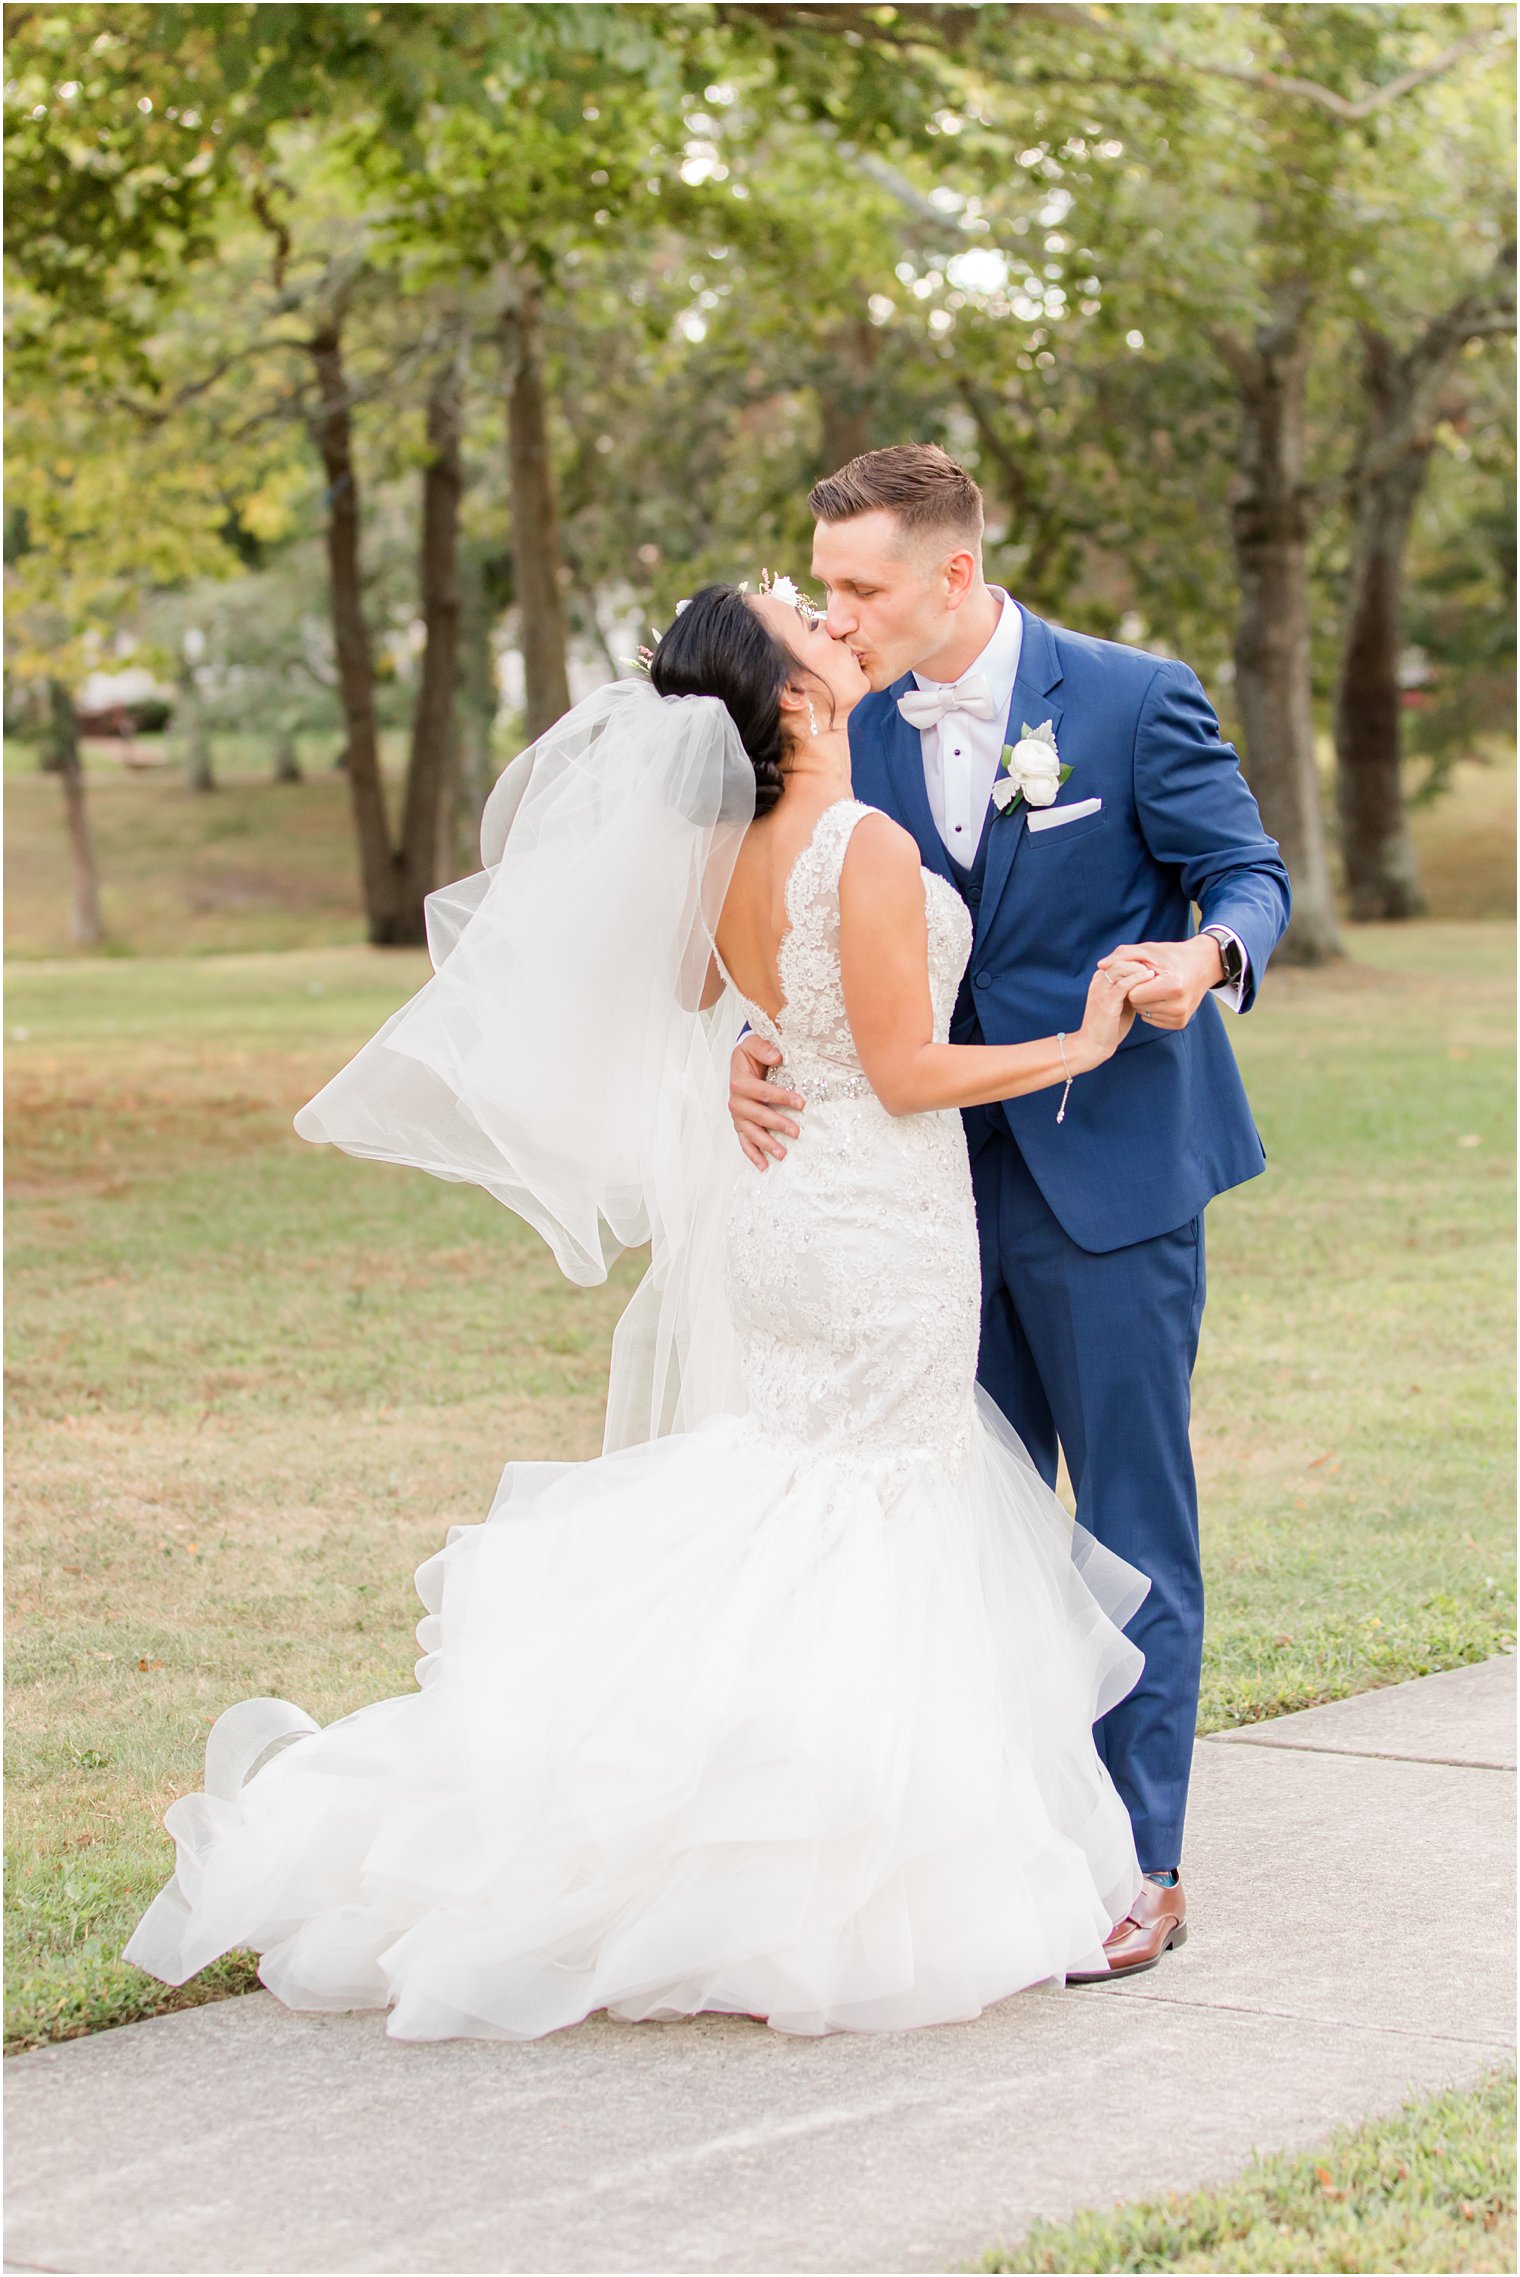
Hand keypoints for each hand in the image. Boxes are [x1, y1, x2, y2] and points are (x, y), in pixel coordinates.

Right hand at [729, 1035, 803, 1170]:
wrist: (742, 1062)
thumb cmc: (750, 1054)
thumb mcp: (753, 1043)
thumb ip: (763, 1047)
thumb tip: (776, 1056)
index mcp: (739, 1081)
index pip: (761, 1091)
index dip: (781, 1097)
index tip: (801, 1103)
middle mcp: (736, 1101)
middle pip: (756, 1115)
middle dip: (777, 1124)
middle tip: (796, 1132)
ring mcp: (738, 1116)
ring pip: (750, 1132)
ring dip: (765, 1144)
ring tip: (782, 1154)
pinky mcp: (740, 1125)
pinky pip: (744, 1142)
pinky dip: (752, 1155)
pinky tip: (764, 1166)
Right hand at [1076, 957, 1155, 1066]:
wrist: (1093, 1044)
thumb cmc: (1110, 1025)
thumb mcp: (1121, 1002)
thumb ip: (1130, 990)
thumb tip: (1149, 983)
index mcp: (1100, 979)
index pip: (1118, 959)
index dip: (1136, 959)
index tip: (1153, 963)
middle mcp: (1098, 981)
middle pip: (1119, 959)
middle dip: (1138, 959)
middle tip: (1157, 964)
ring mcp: (1101, 990)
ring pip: (1120, 967)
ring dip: (1139, 967)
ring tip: (1155, 971)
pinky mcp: (1107, 1001)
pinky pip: (1124, 984)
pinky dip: (1138, 978)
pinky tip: (1150, 978)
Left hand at [1096, 936, 1223, 1030]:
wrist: (1202, 965)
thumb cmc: (1172, 955)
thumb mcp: (1148, 950)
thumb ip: (1123, 955)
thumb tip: (1100, 965)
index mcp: (1173, 986)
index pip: (1134, 993)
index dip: (1133, 982)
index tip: (1142, 973)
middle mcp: (1178, 1005)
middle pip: (1138, 1004)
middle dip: (1138, 992)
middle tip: (1151, 979)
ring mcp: (1180, 1017)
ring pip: (1143, 1013)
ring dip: (1144, 1001)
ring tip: (1157, 987)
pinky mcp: (1180, 1023)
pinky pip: (1152, 1019)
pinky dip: (1152, 1008)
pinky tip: (1162, 997)